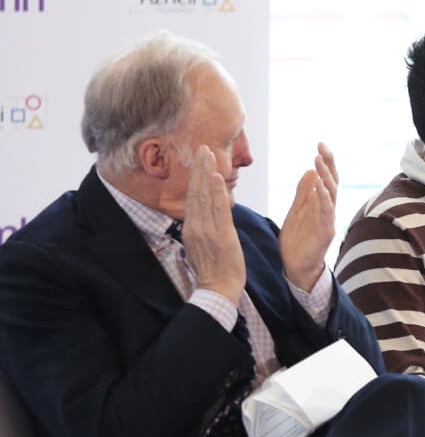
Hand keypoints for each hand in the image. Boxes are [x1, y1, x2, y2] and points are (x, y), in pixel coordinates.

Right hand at [182, 146, 245, 303]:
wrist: (218, 289)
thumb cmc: (214, 269)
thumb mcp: (203, 244)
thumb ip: (203, 227)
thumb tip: (206, 214)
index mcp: (191, 228)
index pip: (193, 197)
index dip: (195, 177)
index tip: (198, 159)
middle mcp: (196, 226)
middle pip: (195, 191)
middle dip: (198, 168)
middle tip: (201, 147)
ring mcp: (207, 230)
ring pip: (204, 196)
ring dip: (206, 173)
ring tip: (207, 153)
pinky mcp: (220, 235)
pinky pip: (218, 210)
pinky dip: (216, 192)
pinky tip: (215, 176)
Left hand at [279, 142, 337, 290]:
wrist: (297, 268)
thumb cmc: (298, 242)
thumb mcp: (296, 211)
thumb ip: (303, 193)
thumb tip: (310, 172)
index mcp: (320, 204)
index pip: (326, 178)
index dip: (325, 162)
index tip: (320, 145)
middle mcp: (327, 210)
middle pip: (332, 182)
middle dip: (328, 164)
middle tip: (322, 147)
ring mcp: (328, 221)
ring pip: (331, 194)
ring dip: (326, 176)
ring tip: (319, 160)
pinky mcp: (325, 232)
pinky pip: (326, 212)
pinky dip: (324, 198)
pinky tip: (320, 185)